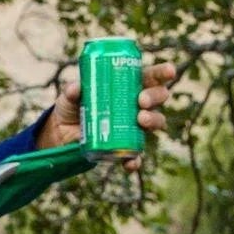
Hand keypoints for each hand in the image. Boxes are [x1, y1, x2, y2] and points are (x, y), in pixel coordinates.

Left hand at [36, 60, 176, 170]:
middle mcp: (136, 105)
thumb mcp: (69, 97)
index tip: (170, 71)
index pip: (150, 76)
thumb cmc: (72, 106)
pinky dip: (135, 160)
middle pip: (158, 98)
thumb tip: (76, 89)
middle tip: (141, 100)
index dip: (163, 72)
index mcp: (128, 86)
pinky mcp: (126, 147)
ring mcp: (133, 126)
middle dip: (155, 97)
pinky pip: (136, 155)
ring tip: (141, 120)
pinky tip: (131, 162)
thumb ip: (72, 91)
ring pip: (155, 122)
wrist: (63, 134)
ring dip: (153, 120)